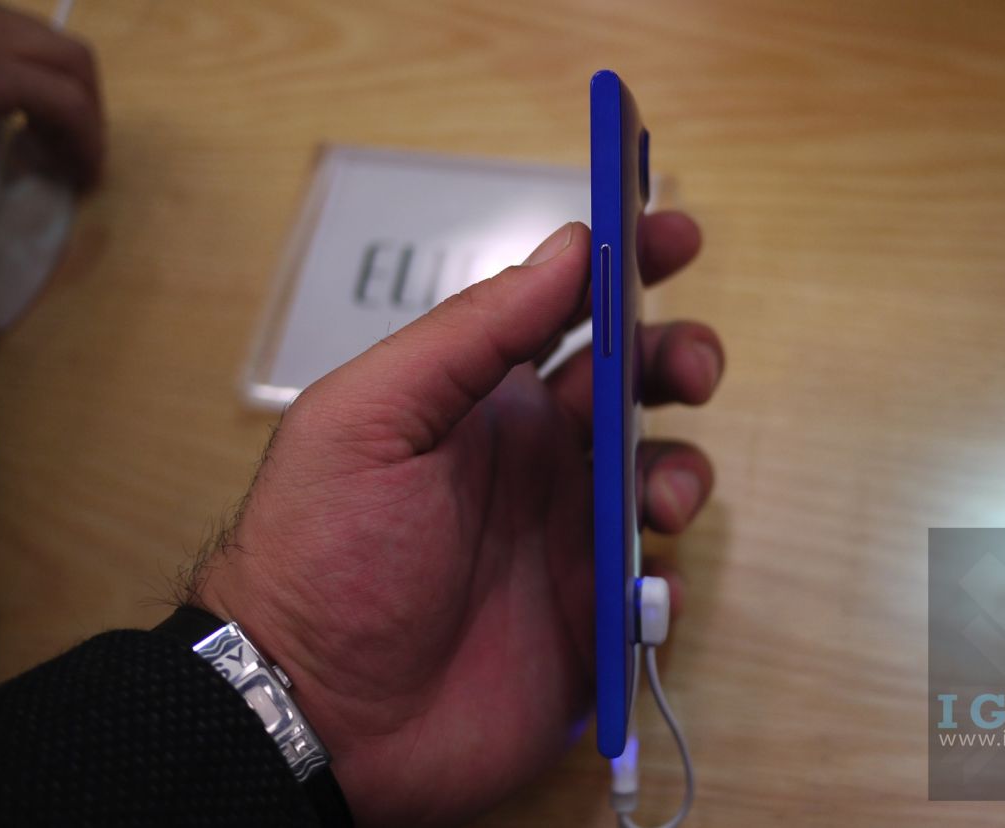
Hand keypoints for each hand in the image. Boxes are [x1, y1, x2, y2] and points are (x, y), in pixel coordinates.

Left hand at [0, 2, 102, 185]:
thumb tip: (40, 173)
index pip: (69, 101)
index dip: (90, 145)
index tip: (88, 179)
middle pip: (75, 60)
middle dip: (91, 111)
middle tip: (81, 152)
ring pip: (51, 41)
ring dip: (66, 87)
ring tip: (47, 131)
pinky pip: (22, 35)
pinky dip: (34, 68)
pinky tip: (15, 102)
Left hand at [195, 216, 722, 826]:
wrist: (313, 714)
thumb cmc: (324, 554)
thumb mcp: (373, 420)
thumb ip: (471, 334)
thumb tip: (568, 248)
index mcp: (484, 403)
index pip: (570, 315)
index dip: (627, 269)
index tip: (677, 234)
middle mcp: (536, 460)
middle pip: (635, 386)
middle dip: (678, 358)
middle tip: (691, 368)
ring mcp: (567, 539)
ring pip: (661, 476)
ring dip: (679, 471)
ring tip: (652, 502)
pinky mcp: (591, 621)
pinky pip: (658, 584)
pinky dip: (664, 579)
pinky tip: (632, 590)